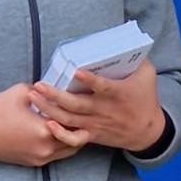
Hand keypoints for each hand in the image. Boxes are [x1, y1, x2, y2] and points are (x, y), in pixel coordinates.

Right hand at [0, 83, 86, 166]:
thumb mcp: (22, 92)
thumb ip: (44, 91)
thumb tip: (57, 89)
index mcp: (45, 129)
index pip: (73, 120)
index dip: (78, 110)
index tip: (81, 101)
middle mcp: (46, 147)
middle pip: (76, 138)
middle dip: (79, 125)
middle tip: (82, 113)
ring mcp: (41, 158)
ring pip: (69, 149)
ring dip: (73, 137)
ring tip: (73, 122)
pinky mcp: (35, 163)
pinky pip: (58, 155)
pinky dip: (62, 144)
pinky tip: (61, 132)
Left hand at [28, 60, 165, 151]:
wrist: (148, 132)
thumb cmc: (146, 99)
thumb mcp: (147, 75)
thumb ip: (137, 58)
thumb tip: (127, 42)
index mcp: (117, 94)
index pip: (102, 86)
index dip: (89, 80)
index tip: (76, 71)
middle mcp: (104, 110)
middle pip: (76, 105)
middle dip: (55, 95)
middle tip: (39, 84)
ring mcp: (96, 124)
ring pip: (68, 119)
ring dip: (49, 109)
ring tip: (33, 97)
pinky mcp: (92, 135)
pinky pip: (73, 139)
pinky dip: (60, 134)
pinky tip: (47, 124)